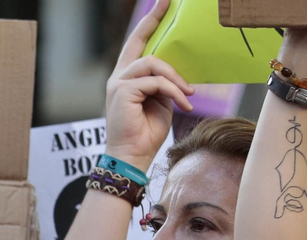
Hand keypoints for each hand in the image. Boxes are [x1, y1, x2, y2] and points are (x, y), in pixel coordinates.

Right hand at [103, 0, 191, 168]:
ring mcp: (118, 83)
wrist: (132, 157)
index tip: (161, 4)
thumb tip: (177, 74)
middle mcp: (119, 78)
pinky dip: (173, 91)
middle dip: (153, 21)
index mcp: (127, 79)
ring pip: (153, 63)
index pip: (137, 45)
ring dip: (175, 78)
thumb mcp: (160, 103)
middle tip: (168, 3)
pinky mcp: (123, 91)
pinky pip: (156, 82)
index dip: (148, 23)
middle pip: (139, 43)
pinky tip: (183, 104)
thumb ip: (164, 85)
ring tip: (188, 94)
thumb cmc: (145, 134)